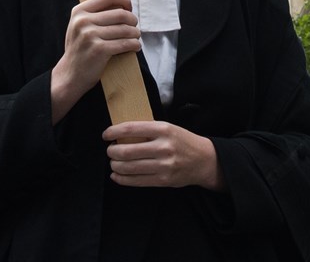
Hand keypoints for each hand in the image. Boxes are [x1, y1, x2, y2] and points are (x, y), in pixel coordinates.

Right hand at [51, 0, 139, 122]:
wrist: (69, 75)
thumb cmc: (79, 49)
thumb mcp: (79, 26)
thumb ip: (95, 13)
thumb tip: (122, 5)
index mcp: (79, 11)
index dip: (124, 0)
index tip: (129, 8)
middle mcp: (83, 21)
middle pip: (120, 13)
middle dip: (133, 20)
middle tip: (135, 26)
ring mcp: (90, 35)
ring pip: (125, 29)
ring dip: (135, 33)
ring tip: (136, 36)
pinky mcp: (99, 50)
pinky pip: (124, 44)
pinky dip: (134, 44)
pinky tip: (136, 46)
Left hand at [102, 120, 224, 190]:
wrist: (203, 160)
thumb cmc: (182, 141)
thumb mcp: (167, 127)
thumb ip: (147, 130)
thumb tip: (120, 133)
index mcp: (163, 129)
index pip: (131, 129)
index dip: (114, 132)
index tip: (105, 135)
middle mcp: (163, 147)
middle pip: (128, 151)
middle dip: (113, 152)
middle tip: (110, 151)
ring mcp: (164, 166)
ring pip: (130, 168)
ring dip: (116, 166)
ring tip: (113, 163)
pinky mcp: (163, 181)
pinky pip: (138, 181)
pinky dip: (123, 179)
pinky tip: (117, 176)